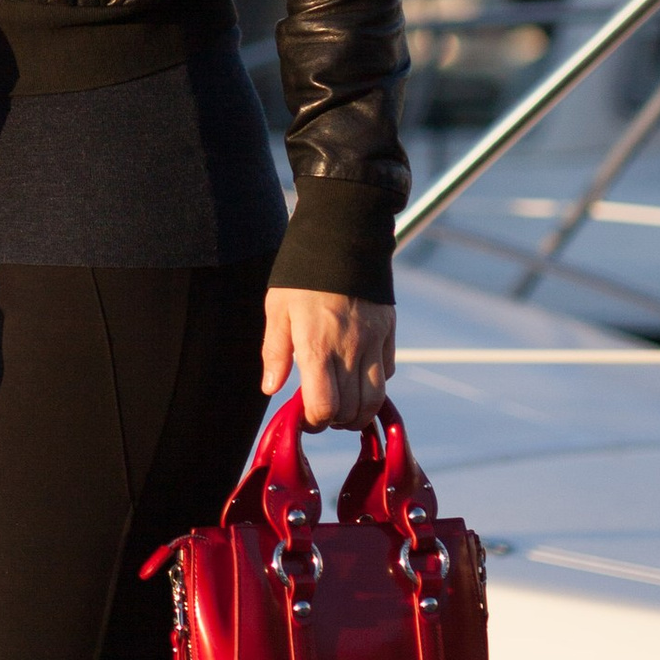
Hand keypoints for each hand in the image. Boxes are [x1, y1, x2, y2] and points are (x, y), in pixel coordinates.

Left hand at [262, 289, 394, 431]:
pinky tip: (357, 376)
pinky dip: (374, 385)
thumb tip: (271, 389)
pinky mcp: (387, 332)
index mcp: (318, 348)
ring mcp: (373, 342)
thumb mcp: (278, 309)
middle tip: (322, 413)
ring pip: (376, 399)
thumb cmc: (302, 275)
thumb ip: (275, 353)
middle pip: (352, 410)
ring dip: (359, 412)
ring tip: (343, 406)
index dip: (314, 421)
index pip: (324, 407)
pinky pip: (386, 373)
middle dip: (336, 421)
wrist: (342, 238)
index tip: (305, 417)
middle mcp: (350, 350)